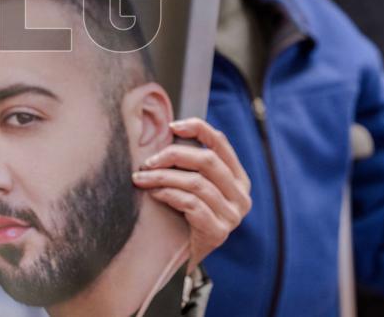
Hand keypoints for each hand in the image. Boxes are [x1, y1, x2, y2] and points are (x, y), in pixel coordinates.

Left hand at [132, 118, 251, 271]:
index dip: (197, 128)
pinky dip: (168, 195)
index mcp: (238, 178)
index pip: (221, 143)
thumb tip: (167, 130)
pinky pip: (191, 205)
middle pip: (207, 161)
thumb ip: (190, 163)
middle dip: (173, 156)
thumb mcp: (194, 185)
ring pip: (196, 183)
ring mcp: (233, 216)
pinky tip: (154, 194)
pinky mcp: (219, 232)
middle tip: (148, 161)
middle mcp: (241, 195)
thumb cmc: (186, 214)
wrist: (186, 256)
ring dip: (163, 178)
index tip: (172, 126)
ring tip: (142, 178)